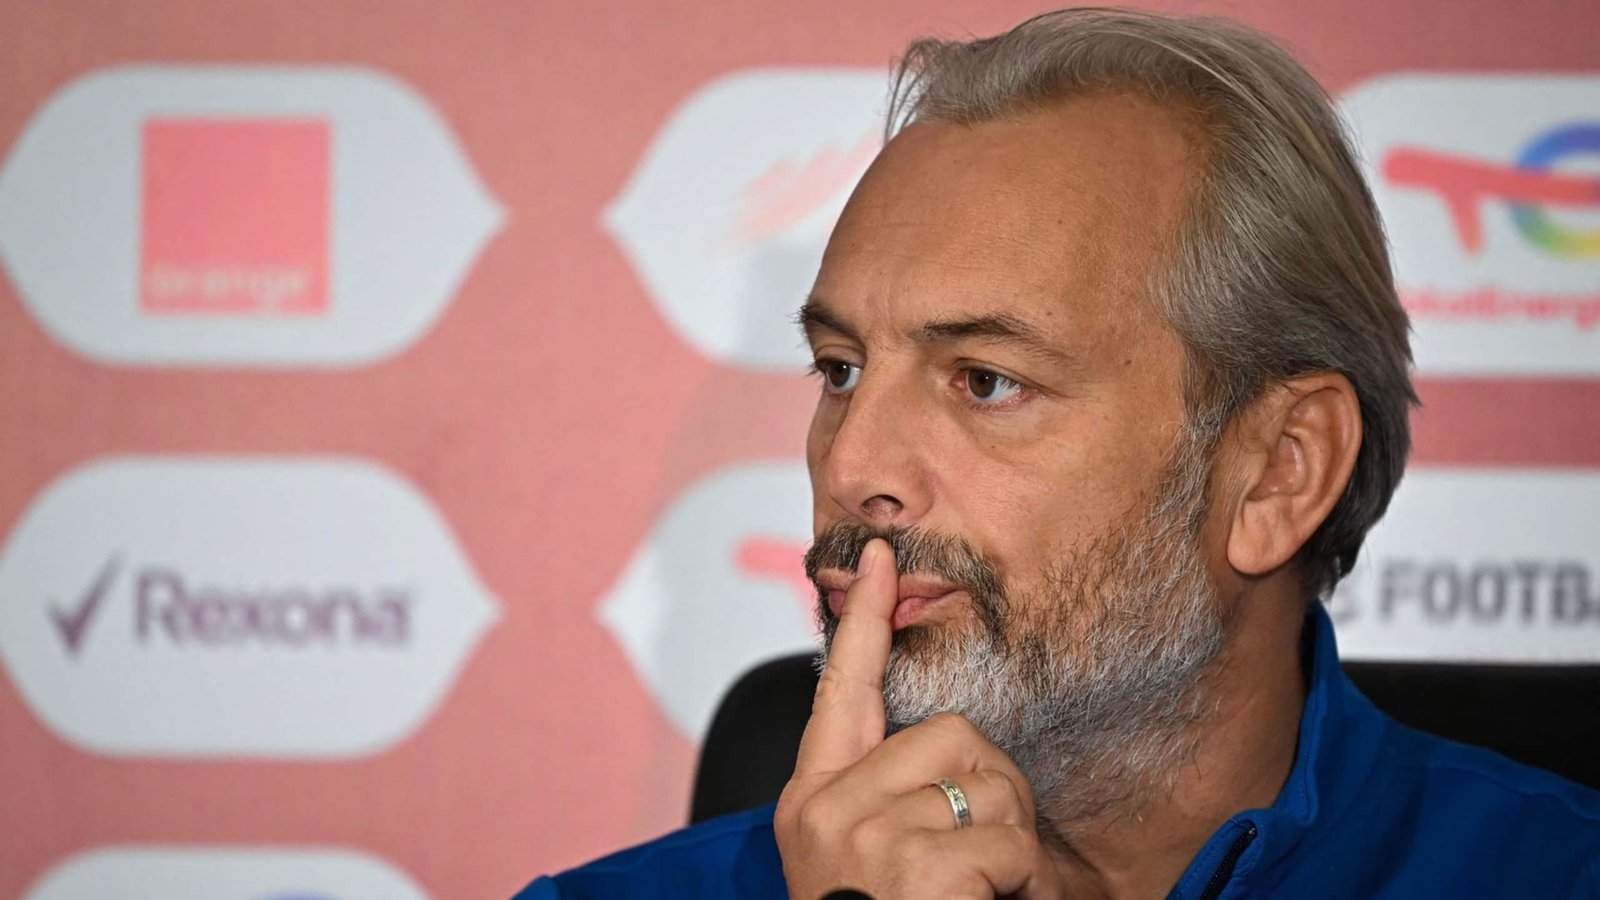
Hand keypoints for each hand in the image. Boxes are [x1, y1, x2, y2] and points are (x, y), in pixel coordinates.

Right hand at [774, 539, 1064, 899]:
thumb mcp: (869, 862)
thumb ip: (892, 797)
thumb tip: (957, 750)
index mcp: (813, 800)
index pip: (839, 690)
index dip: (864, 619)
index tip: (880, 557)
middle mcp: (824, 808)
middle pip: (951, 732)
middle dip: (994, 791)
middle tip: (987, 861)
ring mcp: (859, 836)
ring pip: (987, 783)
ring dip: (1013, 842)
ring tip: (984, 894)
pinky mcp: (903, 866)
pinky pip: (1003, 840)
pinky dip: (1019, 882)